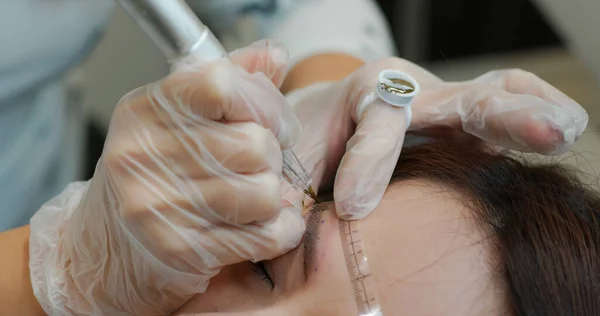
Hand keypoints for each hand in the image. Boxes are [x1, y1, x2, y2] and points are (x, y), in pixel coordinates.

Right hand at [29, 40, 304, 314]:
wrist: (105, 242)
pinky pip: (263, 236)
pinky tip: (266, 226)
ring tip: (258, 196)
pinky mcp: (180, 249)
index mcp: (147, 108)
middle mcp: (145, 154)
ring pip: (265, 193)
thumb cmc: (154, 170)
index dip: (266, 103)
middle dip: (274, 157)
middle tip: (261, 166)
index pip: (223, 85)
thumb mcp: (177, 116)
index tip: (275, 123)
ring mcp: (159, 205)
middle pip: (256, 145)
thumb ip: (230, 81)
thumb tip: (275, 54)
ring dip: (275, 197)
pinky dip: (279, 231)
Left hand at [285, 57, 587, 219]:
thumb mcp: (295, 158)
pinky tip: (566, 127)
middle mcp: (411, 89)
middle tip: (545, 132)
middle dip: (500, 116)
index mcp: (364, 92)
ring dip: (531, 112)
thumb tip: (290, 221)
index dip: (370, 165)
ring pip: (493, 92)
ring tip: (565, 130)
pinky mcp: (461, 118)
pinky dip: (534, 111)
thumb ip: (293, 181)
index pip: (379, 123)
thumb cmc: (308, 139)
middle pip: (458, 97)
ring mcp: (442, 101)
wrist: (323, 117)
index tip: (355, 208)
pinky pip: (501, 103)